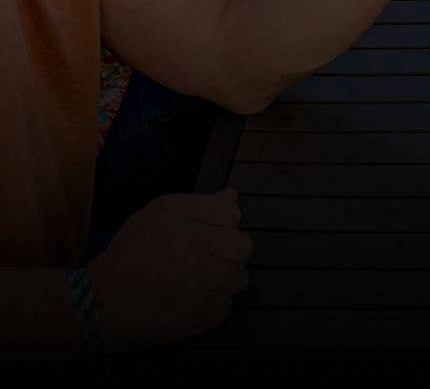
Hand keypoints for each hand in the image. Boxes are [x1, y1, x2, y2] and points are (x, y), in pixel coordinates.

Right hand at [89, 191, 250, 348]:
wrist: (99, 303)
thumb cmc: (129, 252)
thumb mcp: (160, 213)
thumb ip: (202, 203)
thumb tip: (232, 196)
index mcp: (194, 224)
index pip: (234, 216)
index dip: (222, 223)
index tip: (206, 232)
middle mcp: (204, 254)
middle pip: (243, 247)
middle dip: (229, 249)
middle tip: (205, 257)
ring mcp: (204, 289)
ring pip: (239, 279)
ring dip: (225, 277)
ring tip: (199, 279)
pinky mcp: (199, 319)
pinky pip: (225, 306)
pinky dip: (215, 303)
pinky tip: (194, 299)